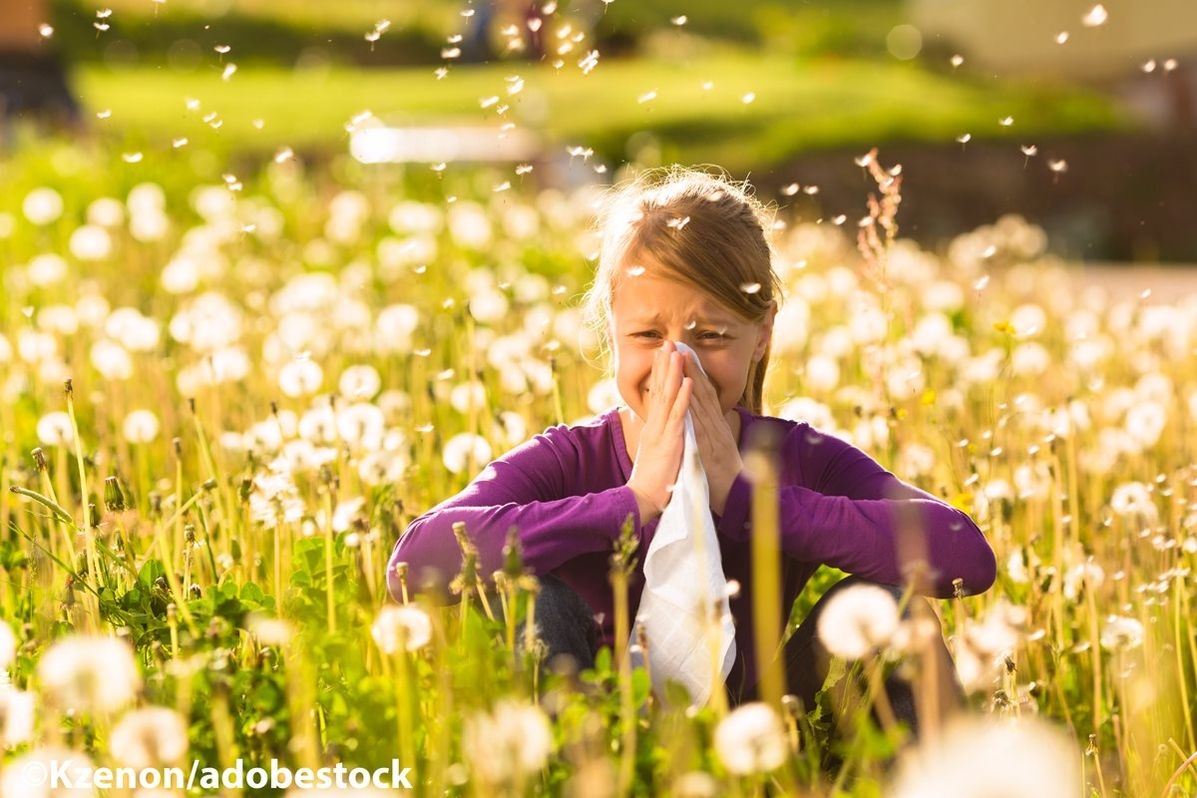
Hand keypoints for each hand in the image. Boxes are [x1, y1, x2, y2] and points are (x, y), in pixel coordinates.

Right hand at [626, 341, 693, 521]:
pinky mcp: (670, 441)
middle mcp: (655, 425)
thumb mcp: (655, 453)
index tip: (663, 354)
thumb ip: (658, 437)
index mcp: (653, 427)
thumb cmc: (652, 480)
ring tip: (677, 353)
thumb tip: (660, 427)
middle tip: (667, 343)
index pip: (656, 395)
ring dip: (673, 373)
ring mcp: (661, 431)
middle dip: (664, 365)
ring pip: (668, 397)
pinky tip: (688, 381)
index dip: (660, 374)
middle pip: (660, 389)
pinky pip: (678, 416)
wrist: (643, 499)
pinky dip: (683, 397)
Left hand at [680, 349, 744, 516]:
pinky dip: (694, 408)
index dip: (694, 372)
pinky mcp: (710, 448)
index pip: (704, 393)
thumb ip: (709, 432)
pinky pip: (700, 425)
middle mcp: (716, 425)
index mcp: (716, 425)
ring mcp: (714, 435)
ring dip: (691, 379)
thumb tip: (702, 419)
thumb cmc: (723, 475)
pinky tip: (687, 393)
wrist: (736, 498)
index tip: (683, 352)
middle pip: (702, 391)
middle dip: (690, 367)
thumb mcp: (716, 448)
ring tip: (680, 358)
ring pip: (701, 402)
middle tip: (679, 344)